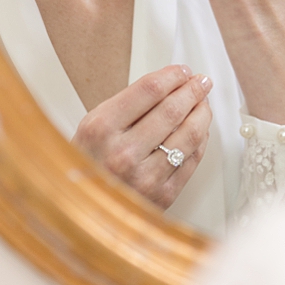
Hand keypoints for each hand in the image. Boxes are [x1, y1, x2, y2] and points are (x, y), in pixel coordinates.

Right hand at [72, 65, 212, 208]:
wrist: (80, 212)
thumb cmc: (86, 167)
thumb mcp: (92, 129)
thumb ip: (128, 106)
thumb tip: (171, 84)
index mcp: (100, 130)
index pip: (149, 89)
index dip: (173, 75)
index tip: (182, 71)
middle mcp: (122, 154)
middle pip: (173, 109)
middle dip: (193, 90)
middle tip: (201, 82)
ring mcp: (144, 177)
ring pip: (190, 134)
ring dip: (202, 113)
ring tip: (203, 103)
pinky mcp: (162, 196)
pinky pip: (192, 160)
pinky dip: (200, 140)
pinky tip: (199, 130)